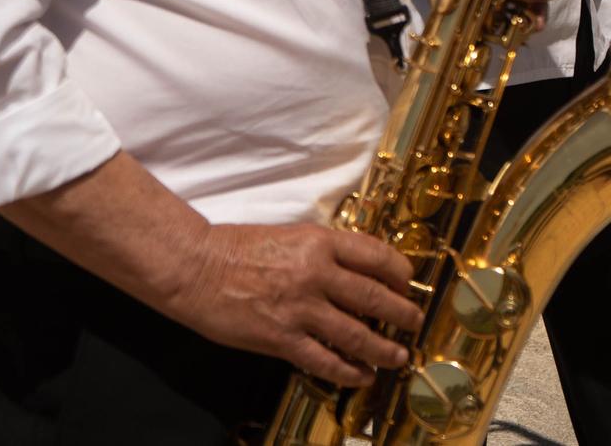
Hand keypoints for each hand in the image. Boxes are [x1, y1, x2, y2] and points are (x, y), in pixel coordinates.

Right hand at [166, 222, 423, 387]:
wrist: (195, 267)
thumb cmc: (239, 247)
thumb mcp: (293, 235)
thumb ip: (325, 252)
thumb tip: (357, 270)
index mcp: (322, 243)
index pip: (378, 257)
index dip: (400, 274)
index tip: (408, 284)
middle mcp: (317, 274)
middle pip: (376, 297)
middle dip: (402, 313)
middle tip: (415, 322)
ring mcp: (301, 309)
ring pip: (357, 334)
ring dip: (384, 348)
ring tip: (398, 355)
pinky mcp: (281, 338)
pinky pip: (324, 360)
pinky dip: (348, 371)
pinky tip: (362, 376)